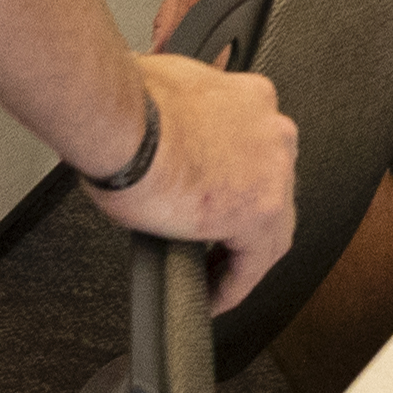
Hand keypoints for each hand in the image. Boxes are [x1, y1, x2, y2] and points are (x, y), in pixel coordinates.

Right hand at [89, 52, 301, 308]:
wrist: (120, 118)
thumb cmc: (127, 104)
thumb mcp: (164, 94)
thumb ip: (181, 119)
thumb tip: (161, 139)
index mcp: (251, 99)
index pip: (257, 151)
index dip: (240, 182)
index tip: (219, 201)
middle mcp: (272, 132)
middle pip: (272, 191)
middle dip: (246, 222)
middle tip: (217, 247)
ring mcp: (272, 172)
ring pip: (271, 230)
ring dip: (243, 257)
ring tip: (214, 279)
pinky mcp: (257, 212)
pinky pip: (251, 263)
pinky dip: (232, 285)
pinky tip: (212, 298)